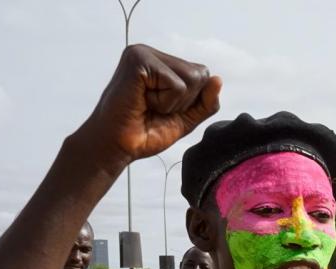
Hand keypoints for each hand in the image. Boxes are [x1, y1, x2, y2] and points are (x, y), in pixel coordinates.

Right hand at [79, 45, 220, 165]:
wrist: (116, 147)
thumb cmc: (145, 133)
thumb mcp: (185, 119)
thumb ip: (205, 102)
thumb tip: (218, 79)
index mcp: (160, 62)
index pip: (202, 75)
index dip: (190, 101)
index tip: (162, 110)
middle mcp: (151, 53)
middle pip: (200, 74)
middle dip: (184, 102)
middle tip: (154, 109)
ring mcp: (143, 53)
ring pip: (191, 78)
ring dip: (173, 103)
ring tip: (148, 105)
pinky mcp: (138, 61)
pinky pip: (176, 85)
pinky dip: (165, 103)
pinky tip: (142, 103)